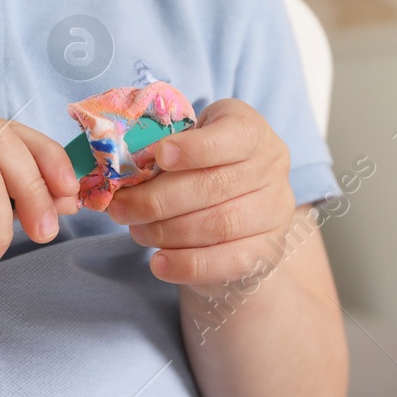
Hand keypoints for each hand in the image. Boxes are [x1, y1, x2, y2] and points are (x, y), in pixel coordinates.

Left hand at [105, 99, 294, 290]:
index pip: (232, 136)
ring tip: (137, 232)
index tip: (159, 156)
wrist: (233, 214)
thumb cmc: (200, 168)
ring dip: (167, 232)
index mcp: (250, 130)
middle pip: (215, 186)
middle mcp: (271, 166)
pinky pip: (229, 261)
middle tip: (121, 209)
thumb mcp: (185, 145)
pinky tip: (159, 263)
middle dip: (158, 200)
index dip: (195, 148)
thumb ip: (163, 152)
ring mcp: (275, 210)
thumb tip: (123, 171)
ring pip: (219, 225)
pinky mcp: (269, 249)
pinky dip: (188, 265)